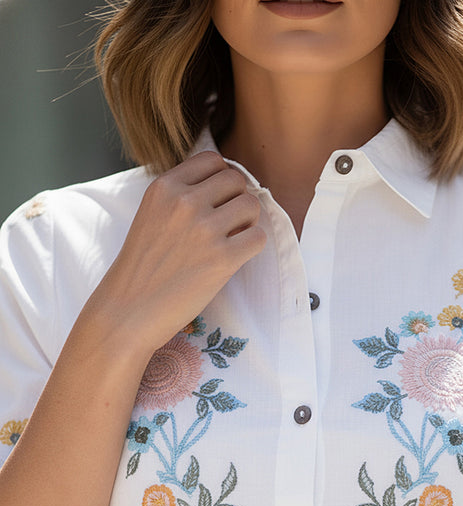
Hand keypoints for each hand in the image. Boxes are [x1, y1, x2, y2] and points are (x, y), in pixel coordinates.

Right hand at [84, 150, 266, 357]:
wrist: (127, 312)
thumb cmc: (141, 269)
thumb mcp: (151, 216)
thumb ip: (180, 197)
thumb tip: (226, 186)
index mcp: (164, 187)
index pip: (212, 161)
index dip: (221, 180)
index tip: (217, 201)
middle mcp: (184, 203)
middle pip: (236, 180)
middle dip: (237, 199)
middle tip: (228, 224)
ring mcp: (204, 230)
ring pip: (252, 206)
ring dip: (248, 222)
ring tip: (232, 240)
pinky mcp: (222, 259)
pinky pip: (258, 237)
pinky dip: (252, 246)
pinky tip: (235, 257)